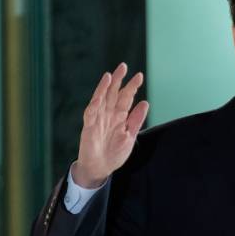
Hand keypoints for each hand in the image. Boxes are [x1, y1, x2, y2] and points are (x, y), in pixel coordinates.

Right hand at [72, 62, 148, 187]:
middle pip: (113, 94)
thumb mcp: (130, 136)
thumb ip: (136, 120)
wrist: (101, 168)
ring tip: (110, 75)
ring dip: (105, 87)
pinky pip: (91, 113)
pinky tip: (100, 95)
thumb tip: (145, 102)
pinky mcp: (89, 127)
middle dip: (118, 80)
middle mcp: (108, 115)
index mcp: (120, 117)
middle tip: (123, 66)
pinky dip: (95, 104)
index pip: (126, 98)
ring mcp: (98, 119)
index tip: (139, 76)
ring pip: (101, 99)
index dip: (132, 87)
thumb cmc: (115, 153)